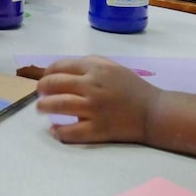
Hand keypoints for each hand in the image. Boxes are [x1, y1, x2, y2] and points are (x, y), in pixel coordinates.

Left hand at [36, 56, 160, 143]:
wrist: (154, 112)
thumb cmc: (132, 88)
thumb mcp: (112, 67)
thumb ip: (89, 63)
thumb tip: (63, 69)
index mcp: (95, 69)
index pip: (60, 67)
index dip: (47, 73)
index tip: (45, 80)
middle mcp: (91, 86)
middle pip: (54, 84)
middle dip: (42, 88)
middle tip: (41, 94)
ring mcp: (93, 108)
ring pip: (57, 105)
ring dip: (44, 106)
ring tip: (41, 109)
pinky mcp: (98, 129)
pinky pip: (71, 131)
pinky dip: (59, 131)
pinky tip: (55, 129)